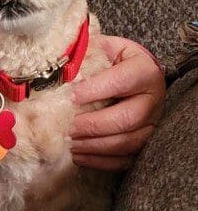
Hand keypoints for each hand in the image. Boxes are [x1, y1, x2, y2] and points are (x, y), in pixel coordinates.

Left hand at [70, 35, 165, 170]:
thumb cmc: (112, 61)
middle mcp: (153, 99)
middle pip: (127, 118)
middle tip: (68, 127)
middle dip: (93, 125)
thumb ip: (84, 54)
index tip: (72, 97)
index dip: (96, 90)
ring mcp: (152, 124)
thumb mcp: (103, 48)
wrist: (132, 76)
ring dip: (95, 146)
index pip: (122, 81)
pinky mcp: (144, 143)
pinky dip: (101, 161)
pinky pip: (126, 159)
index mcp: (144, 71)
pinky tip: (79, 157)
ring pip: (127, 142)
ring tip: (70, 144)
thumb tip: (56, 67)